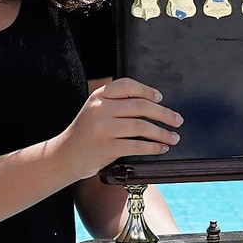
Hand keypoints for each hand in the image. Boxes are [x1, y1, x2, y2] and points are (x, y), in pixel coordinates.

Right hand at [57, 79, 181, 181]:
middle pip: (140, 106)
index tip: (160, 98)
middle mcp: (100, 109)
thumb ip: (116, 104)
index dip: (147, 90)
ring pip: (141, 126)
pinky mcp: (106, 148)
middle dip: (163, 113)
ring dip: (162, 132)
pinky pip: (137, 145)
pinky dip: (153, 147)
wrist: (65, 156)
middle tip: (178, 120)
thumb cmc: (86, 133)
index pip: (127, 85)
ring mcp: (102, 129)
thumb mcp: (95, 111)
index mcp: (98, 96)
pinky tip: (161, 148)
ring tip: (174, 137)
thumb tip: (152, 104)